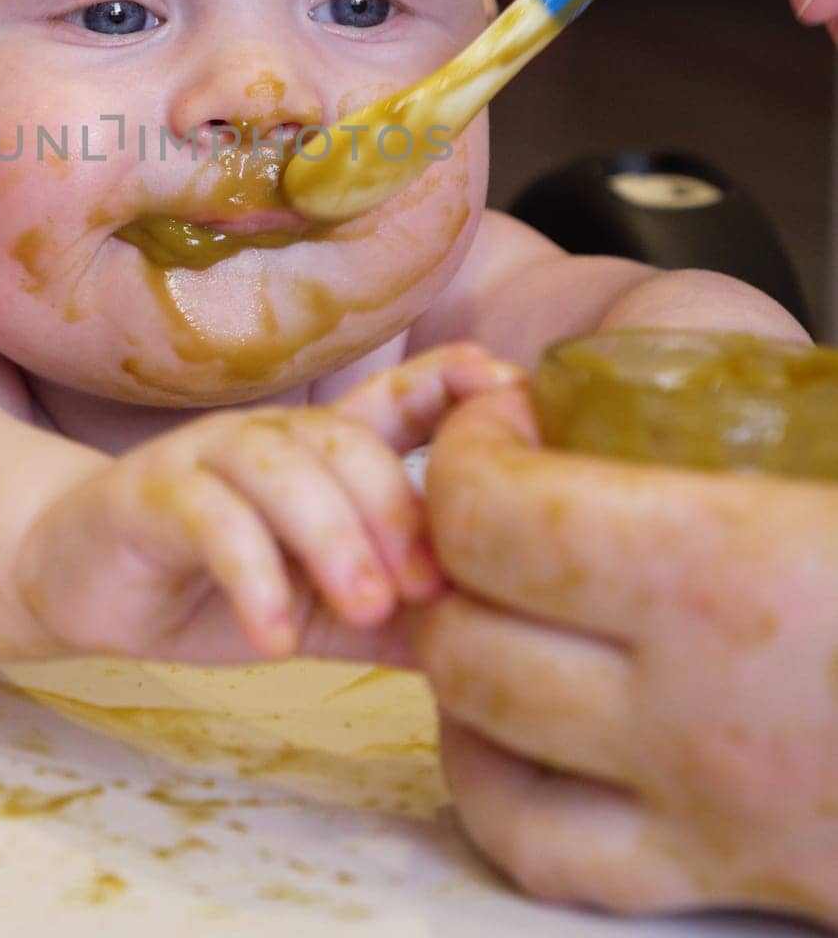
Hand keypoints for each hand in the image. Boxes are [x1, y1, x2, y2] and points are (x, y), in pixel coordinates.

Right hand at [12, 342, 520, 665]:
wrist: (78, 584)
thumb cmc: (210, 586)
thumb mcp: (321, 610)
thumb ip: (397, 618)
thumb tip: (500, 647)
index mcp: (319, 455)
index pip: (394, 402)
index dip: (452, 382)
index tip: (513, 385)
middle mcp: (268, 438)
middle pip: (345, 442)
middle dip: (392, 510)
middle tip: (425, 591)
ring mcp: (203, 457)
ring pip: (279, 468)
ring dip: (330, 537)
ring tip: (363, 609)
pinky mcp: (147, 493)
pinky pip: (207, 516)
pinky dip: (250, 572)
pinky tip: (273, 635)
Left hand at [413, 384, 837, 927]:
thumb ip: (788, 409)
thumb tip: (707, 353)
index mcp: (735, 572)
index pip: (496, 519)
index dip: (467, 454)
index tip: (506, 418)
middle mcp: (696, 707)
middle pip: (468, 631)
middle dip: (445, 548)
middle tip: (490, 495)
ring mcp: (707, 810)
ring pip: (483, 745)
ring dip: (454, 659)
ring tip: (488, 594)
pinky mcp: (733, 880)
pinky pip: (548, 853)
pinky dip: (497, 782)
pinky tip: (516, 720)